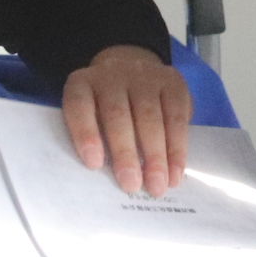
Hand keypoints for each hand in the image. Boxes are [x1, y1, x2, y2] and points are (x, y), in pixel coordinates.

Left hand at [63, 44, 192, 195]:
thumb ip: (92, 137)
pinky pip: (176, 117)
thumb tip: (105, 174)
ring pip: (150, 116)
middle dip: (125, 153)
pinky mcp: (172, 82)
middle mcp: (112, 73)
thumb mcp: (89, 114)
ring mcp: (144, 75)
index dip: (85, 133)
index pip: (79, 104)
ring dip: (155, 155)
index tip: (94, 164)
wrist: (133, 70)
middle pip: (117, 113)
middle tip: (131, 185)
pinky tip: (174, 172)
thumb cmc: (104, 108)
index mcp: (82, 83)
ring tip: (156, 185)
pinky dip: (176, 148)